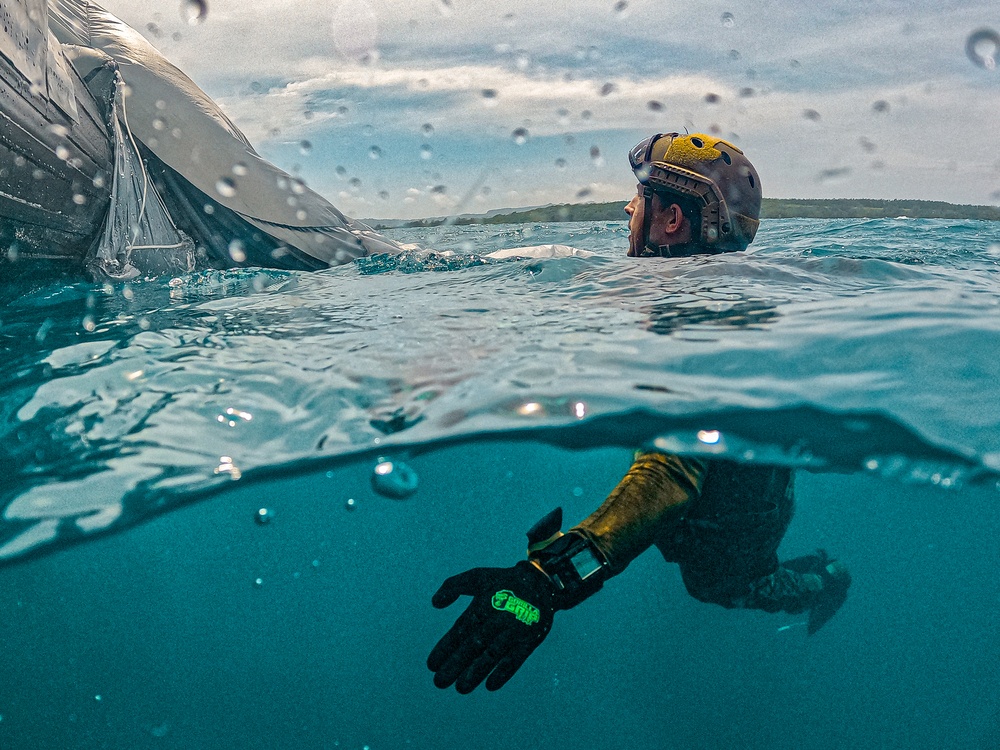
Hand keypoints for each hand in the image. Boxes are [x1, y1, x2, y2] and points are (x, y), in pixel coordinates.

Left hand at [427, 561, 555, 692]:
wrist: (541, 582)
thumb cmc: (503, 581)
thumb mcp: (477, 577)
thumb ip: (453, 586)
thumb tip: (435, 603)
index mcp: (482, 606)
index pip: (459, 631)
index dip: (445, 648)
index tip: (431, 665)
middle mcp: (496, 620)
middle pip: (473, 646)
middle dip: (455, 665)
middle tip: (439, 682)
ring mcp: (513, 631)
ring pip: (492, 655)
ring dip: (476, 673)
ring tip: (460, 688)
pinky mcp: (529, 640)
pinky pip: (516, 659)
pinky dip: (504, 672)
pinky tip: (491, 686)